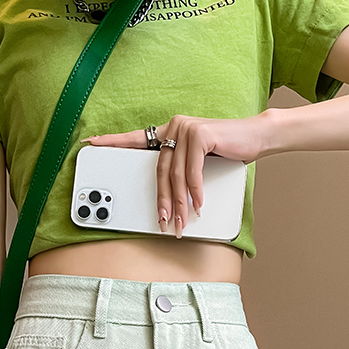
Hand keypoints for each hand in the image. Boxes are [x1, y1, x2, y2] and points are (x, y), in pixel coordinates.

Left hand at [84, 112, 269, 237]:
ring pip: (176, 175)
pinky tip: (198, 204)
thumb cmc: (228, 150)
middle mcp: (173, 126)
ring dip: (180, 203)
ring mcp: (186, 128)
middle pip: (160, 171)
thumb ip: (181, 169)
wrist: (256, 136)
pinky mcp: (200, 134)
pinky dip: (195, 191)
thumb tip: (171, 197)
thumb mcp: (199, 161)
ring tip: (182, 221)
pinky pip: (192, 171)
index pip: (136, 139)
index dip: (113, 142)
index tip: (91, 143)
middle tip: (164, 221)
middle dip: (163, 201)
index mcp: (168, 131)